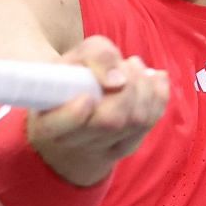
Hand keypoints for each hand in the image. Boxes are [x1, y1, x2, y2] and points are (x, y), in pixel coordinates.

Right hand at [28, 35, 169, 184]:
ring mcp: (103, 149)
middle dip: (127, 85)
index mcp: (47, 123)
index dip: (74, 114)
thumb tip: (118, 80)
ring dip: (143, 85)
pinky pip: (152, 120)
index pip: (57, 127)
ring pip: (136, 120)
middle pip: (110, 121)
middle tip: (125, 64)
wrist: (78, 106)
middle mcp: (73, 142)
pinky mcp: (128, 146)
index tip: (85, 97)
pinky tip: (151, 78)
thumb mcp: (72, 58)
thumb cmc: (72, 78)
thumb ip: (94, 56)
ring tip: (133, 66)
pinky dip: (158, 93)